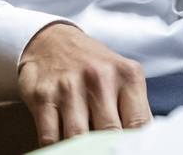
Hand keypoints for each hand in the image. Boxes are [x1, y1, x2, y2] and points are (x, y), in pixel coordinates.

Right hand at [17, 22, 150, 143]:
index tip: (128, 151)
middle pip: (110, 133)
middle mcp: (100, 78)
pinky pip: (51, 138)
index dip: (134, 145)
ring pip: (78, 138)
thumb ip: (133, 109)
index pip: (139, 124)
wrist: (53, 39)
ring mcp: (69, 87)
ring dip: (81, 150)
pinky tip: (63, 146)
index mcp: (127, 75)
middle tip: (106, 151)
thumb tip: (140, 143)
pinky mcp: (43, 96)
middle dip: (108, 148)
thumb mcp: (122, 77)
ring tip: (85, 150)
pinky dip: (57, 149)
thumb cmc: (93, 66)